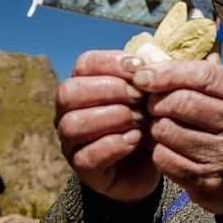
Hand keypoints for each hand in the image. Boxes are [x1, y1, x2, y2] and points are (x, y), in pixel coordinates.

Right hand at [55, 50, 159, 203]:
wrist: (154, 163)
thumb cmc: (150, 120)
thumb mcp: (154, 94)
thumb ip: (151, 73)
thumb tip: (149, 54)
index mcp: (85, 85)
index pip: (84, 64)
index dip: (111, 63)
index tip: (140, 69)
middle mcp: (70, 112)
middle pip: (68, 92)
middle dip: (108, 90)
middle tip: (140, 97)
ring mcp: (72, 141)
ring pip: (72, 124)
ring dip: (111, 118)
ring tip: (140, 120)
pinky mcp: (83, 168)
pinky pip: (87, 156)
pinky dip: (113, 145)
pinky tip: (135, 140)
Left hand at [132, 60, 222, 214]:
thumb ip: (203, 77)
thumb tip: (152, 59)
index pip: (205, 75)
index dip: (168, 72)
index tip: (143, 75)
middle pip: (182, 102)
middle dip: (156, 100)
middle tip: (151, 103)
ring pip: (167, 130)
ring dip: (156, 126)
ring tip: (163, 126)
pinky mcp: (208, 182)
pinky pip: (164, 158)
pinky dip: (159, 150)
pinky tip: (169, 148)